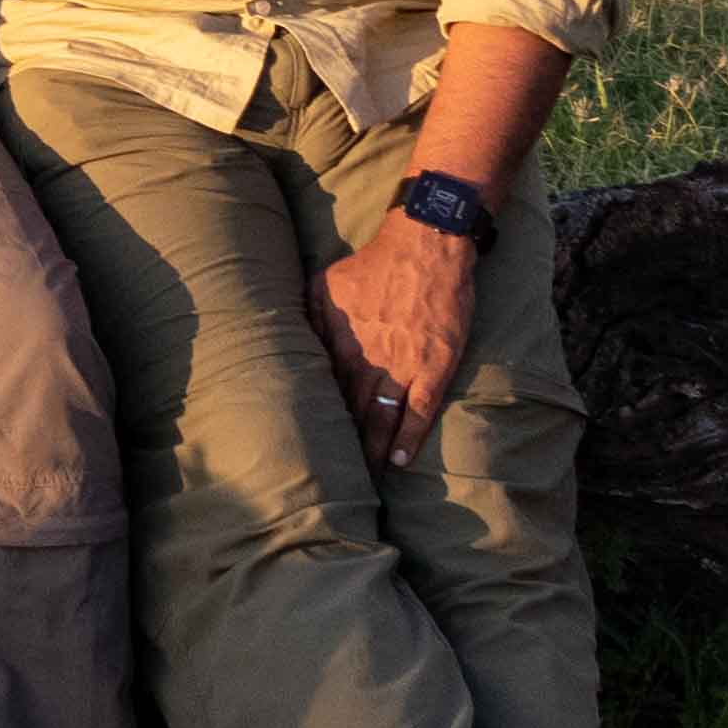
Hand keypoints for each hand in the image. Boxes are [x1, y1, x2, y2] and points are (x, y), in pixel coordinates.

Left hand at [313, 215, 477, 466]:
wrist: (425, 246)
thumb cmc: (374, 264)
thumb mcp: (323, 284)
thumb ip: (307, 317)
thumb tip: (292, 345)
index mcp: (339, 342)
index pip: (323, 392)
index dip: (317, 420)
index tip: (308, 446)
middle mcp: (368, 358)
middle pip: (350, 411)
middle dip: (342, 444)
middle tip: (334, 477)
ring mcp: (403, 364)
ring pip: (381, 416)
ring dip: (372, 449)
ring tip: (364, 481)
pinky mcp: (434, 365)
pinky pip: (420, 409)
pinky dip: (409, 437)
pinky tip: (398, 461)